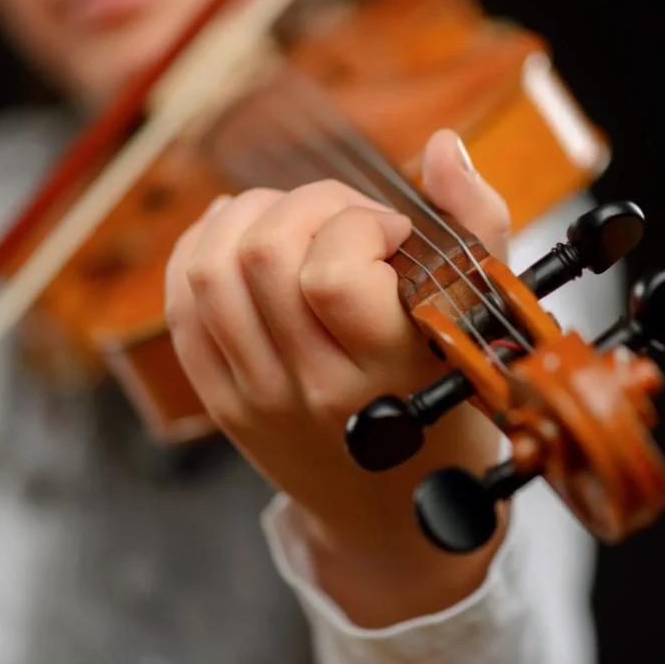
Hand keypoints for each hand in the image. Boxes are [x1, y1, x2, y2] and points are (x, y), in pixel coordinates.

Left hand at [165, 129, 510, 625]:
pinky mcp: (221, 401)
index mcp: (389, 373)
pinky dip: (202, 248)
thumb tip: (444, 147)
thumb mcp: (481, 324)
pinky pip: (183, 306)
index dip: (356, 224)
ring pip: (209, 270)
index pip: (332, 275)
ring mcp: (258, 398)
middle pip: (262, 256)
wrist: (393, 517)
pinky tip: (240, 238)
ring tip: (293, 220)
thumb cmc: (447, 410)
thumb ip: (477, 228)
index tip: (391, 231)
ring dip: (248, 215)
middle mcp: (315, 391)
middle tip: (343, 218)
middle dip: (304, 203)